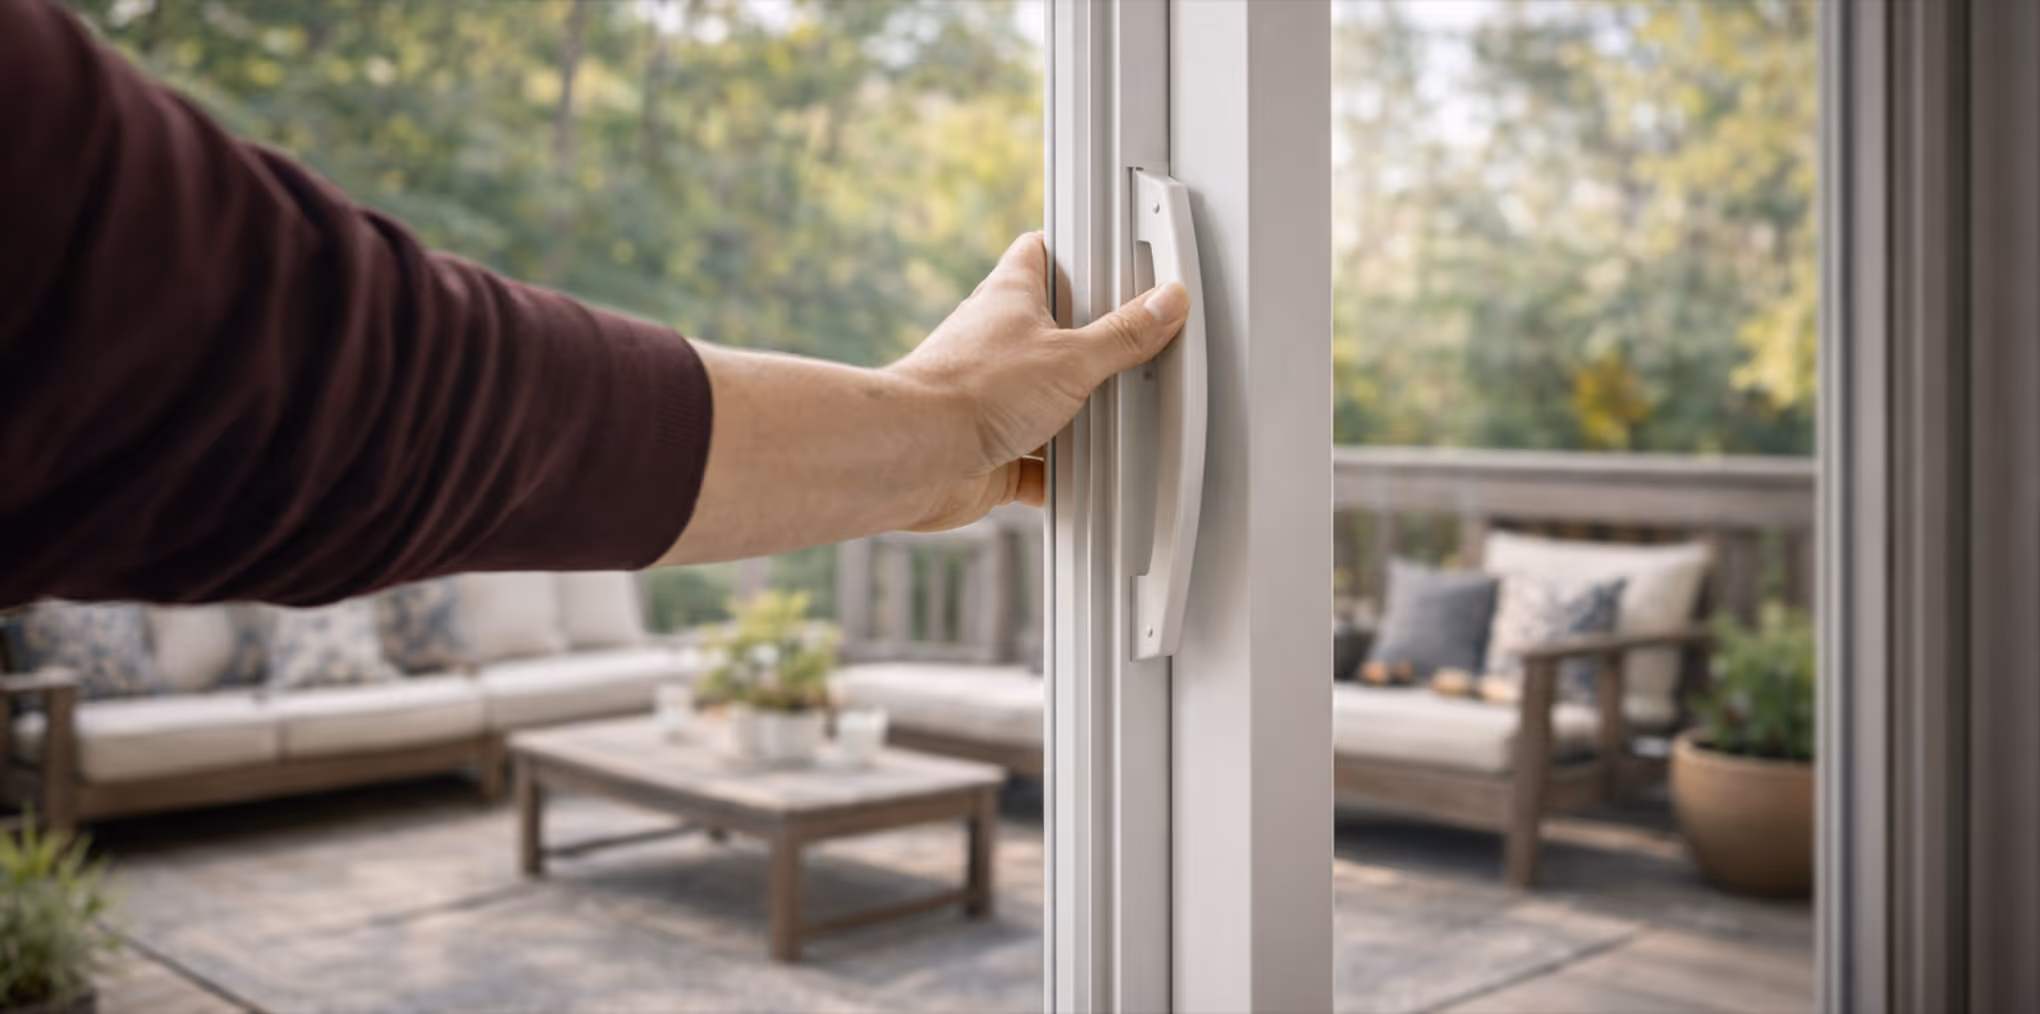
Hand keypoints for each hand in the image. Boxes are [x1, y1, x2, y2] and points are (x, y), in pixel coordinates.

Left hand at [886, 231, 1190, 529]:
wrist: (917, 455)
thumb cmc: (971, 390)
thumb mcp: (1071, 358)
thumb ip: (1123, 335)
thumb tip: (1166, 303)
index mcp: (1009, 297)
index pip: (1040, 253)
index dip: (1073, 252)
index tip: (1108, 259)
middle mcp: (995, 343)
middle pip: (1053, 331)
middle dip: (1091, 347)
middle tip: (1131, 350)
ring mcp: (990, 397)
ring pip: (1046, 399)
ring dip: (1076, 415)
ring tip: (1115, 419)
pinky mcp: (989, 448)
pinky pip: (1035, 460)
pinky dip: (1059, 473)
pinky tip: (1083, 480)